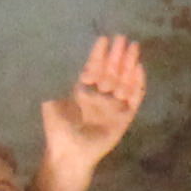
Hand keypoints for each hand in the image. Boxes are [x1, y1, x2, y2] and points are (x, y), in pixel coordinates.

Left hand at [38, 33, 145, 173]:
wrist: (71, 152)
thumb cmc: (59, 130)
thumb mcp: (51, 105)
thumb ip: (55, 88)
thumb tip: (53, 72)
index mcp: (83, 92)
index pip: (94, 68)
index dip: (98, 55)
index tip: (104, 39)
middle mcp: (100, 97)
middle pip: (111, 71)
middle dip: (117, 55)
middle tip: (124, 38)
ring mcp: (114, 106)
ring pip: (124, 80)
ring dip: (129, 65)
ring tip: (134, 48)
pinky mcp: (125, 117)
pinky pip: (135, 98)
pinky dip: (138, 84)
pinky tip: (139, 69)